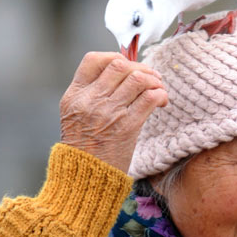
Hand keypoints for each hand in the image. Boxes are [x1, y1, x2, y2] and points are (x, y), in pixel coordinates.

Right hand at [59, 52, 167, 172]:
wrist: (85, 180)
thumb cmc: (84, 150)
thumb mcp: (75, 117)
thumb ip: (91, 95)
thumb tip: (122, 73)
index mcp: (74, 96)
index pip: (93, 60)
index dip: (114, 57)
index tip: (127, 66)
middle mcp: (90, 100)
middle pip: (119, 65)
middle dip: (140, 67)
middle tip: (150, 77)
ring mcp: (109, 112)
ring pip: (138, 78)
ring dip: (154, 80)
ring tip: (158, 88)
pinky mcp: (127, 126)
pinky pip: (150, 98)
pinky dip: (160, 95)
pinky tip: (161, 102)